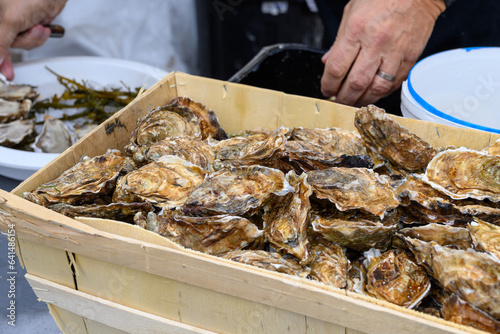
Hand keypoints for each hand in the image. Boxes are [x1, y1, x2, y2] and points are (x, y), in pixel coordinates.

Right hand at [0, 0, 66, 79]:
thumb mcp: (10, 20)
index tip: (5, 74)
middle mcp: (1, 19)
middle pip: (4, 45)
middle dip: (23, 40)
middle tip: (31, 30)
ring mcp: (13, 23)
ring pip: (19, 44)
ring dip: (32, 38)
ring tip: (37, 25)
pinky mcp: (26, 26)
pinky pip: (30, 40)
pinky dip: (39, 36)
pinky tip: (42, 26)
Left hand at [321, 0, 445, 105]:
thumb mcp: (351, 12)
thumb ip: (339, 41)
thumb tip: (328, 62)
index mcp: (356, 30)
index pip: (337, 68)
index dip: (329, 85)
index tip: (327, 90)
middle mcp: (376, 43)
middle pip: (356, 83)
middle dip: (344, 98)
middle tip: (339, 101)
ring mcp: (395, 51)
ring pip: (376, 88)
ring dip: (363, 99)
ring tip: (355, 100)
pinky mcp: (410, 57)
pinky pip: (394, 83)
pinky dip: (382, 92)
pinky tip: (373, 93)